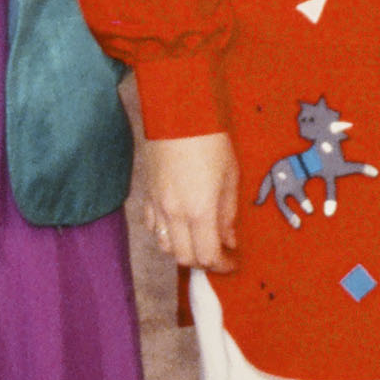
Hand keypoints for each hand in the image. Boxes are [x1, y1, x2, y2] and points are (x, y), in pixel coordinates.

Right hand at [138, 131, 240, 272]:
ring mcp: (157, 206)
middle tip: (219, 255)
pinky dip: (166, 236)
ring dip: (183, 251)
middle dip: (204, 263)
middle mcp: (175, 214)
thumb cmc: (212, 140)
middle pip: (185, 258)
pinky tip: (179, 227)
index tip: (233, 263)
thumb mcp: (231, 175)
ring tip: (200, 242)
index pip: (208, 255)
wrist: (178, 114)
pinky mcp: (146, 196)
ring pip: (165, 247)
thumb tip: (230, 240)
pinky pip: (153, 228)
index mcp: (200, 210)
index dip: (222, 265)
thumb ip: (229, 212)